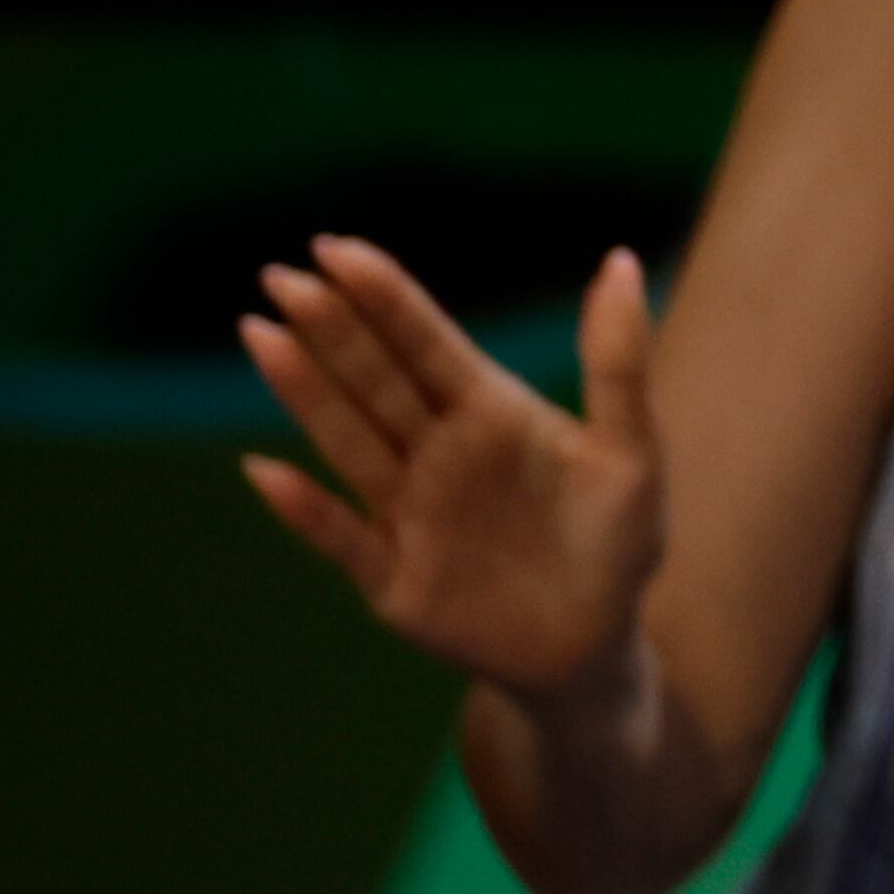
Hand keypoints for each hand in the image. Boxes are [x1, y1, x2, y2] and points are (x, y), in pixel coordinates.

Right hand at [243, 239, 667, 710]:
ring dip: (304, 393)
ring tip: (260, 334)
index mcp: (490, 413)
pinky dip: (306, 510)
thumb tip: (621, 260)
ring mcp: (409, 514)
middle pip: (375, 381)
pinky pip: (342, 539)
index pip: (426, 343)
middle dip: (330, 329)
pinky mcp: (395, 579)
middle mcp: (436, 454)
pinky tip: (265, 471)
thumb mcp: (633, 450)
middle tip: (279, 276)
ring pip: (347, 442)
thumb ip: (619, 361)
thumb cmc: (618, 542)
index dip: (384, 297)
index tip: (336, 248)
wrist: (599, 645)